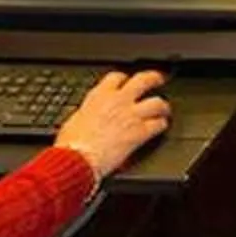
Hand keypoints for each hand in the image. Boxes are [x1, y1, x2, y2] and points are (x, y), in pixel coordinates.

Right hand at [52, 70, 169, 180]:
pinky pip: (158, 124)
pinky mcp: (140, 132)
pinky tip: (161, 127)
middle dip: (154, 78)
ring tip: (164, 109)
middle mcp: (118, 101)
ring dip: (162, 106)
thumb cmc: (71, 144)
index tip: (127, 81)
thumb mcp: (75, 120)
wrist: (78, 159)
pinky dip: (162, 125)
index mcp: (99, 96)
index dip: (125, 78)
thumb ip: (88, 113)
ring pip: (157, 102)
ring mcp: (131, 115)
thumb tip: (89, 116)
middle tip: (158, 80)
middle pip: (143, 80)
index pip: (117, 77)